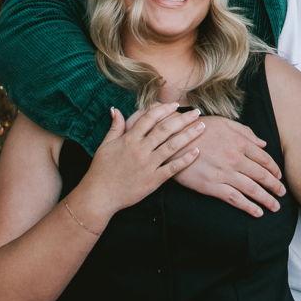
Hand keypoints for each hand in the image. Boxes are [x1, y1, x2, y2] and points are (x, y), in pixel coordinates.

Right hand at [77, 103, 203, 222]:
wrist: (100, 195)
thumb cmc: (101, 170)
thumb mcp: (105, 145)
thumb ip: (115, 127)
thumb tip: (116, 109)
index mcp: (129, 139)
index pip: (150, 119)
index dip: (164, 110)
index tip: (175, 105)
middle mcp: (141, 150)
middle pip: (165, 130)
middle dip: (183, 119)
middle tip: (196, 112)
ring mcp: (148, 165)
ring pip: (172, 146)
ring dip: (189, 135)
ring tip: (201, 127)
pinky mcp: (153, 180)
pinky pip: (172, 168)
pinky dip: (185, 160)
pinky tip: (196, 152)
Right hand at [173, 115, 285, 215]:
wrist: (174, 140)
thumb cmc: (198, 129)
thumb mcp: (224, 122)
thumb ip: (245, 132)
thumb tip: (263, 143)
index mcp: (239, 143)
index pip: (264, 158)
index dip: (274, 169)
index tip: (279, 176)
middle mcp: (235, 158)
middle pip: (262, 175)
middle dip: (275, 186)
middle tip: (282, 194)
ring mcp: (225, 173)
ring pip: (252, 189)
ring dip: (266, 199)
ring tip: (275, 207)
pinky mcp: (212, 186)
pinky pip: (235, 199)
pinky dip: (248, 207)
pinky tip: (257, 212)